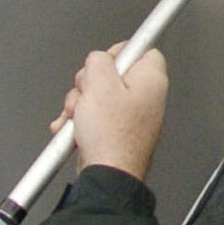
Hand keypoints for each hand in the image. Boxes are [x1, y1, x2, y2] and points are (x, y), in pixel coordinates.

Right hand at [60, 46, 167, 181]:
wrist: (107, 175)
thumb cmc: (111, 136)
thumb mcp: (99, 84)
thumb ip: (99, 60)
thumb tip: (98, 58)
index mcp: (150, 79)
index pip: (142, 49)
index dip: (118, 52)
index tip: (103, 62)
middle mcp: (145, 96)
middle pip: (112, 73)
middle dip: (89, 83)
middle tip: (87, 94)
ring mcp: (130, 115)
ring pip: (97, 95)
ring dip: (80, 103)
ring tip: (79, 116)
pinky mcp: (116, 130)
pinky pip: (93, 115)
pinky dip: (80, 120)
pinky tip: (73, 130)